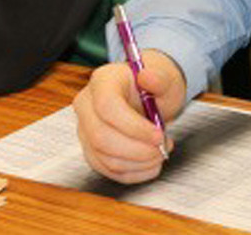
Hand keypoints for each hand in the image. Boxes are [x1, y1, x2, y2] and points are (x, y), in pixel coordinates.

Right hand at [74, 50, 186, 182]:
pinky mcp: (92, 150)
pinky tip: (150, 164)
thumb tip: (147, 77)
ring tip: (160, 153)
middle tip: (162, 148)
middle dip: (137, 150)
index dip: (133, 127)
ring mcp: (86, 130)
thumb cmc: (153, 85)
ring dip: (138, 163)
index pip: (107, 107)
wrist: (148, 95)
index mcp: (102, 82)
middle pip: (101, 136)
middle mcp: (87, 105)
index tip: (158, 135)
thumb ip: (159, 78)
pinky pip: (108, 170)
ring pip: (105, 158)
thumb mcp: (164, 76)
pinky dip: (133, 173)